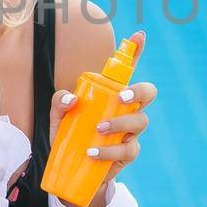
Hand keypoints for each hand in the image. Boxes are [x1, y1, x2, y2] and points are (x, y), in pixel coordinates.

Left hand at [51, 29, 154, 206]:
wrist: (71, 171)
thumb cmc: (69, 135)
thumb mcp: (58, 116)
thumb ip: (60, 102)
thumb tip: (73, 98)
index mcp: (112, 94)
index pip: (127, 70)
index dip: (136, 51)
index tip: (139, 35)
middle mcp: (127, 109)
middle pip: (148, 93)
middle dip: (140, 91)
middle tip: (121, 96)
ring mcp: (130, 132)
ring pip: (141, 121)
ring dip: (121, 122)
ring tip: (99, 129)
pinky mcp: (127, 153)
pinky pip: (127, 150)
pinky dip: (109, 151)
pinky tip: (92, 152)